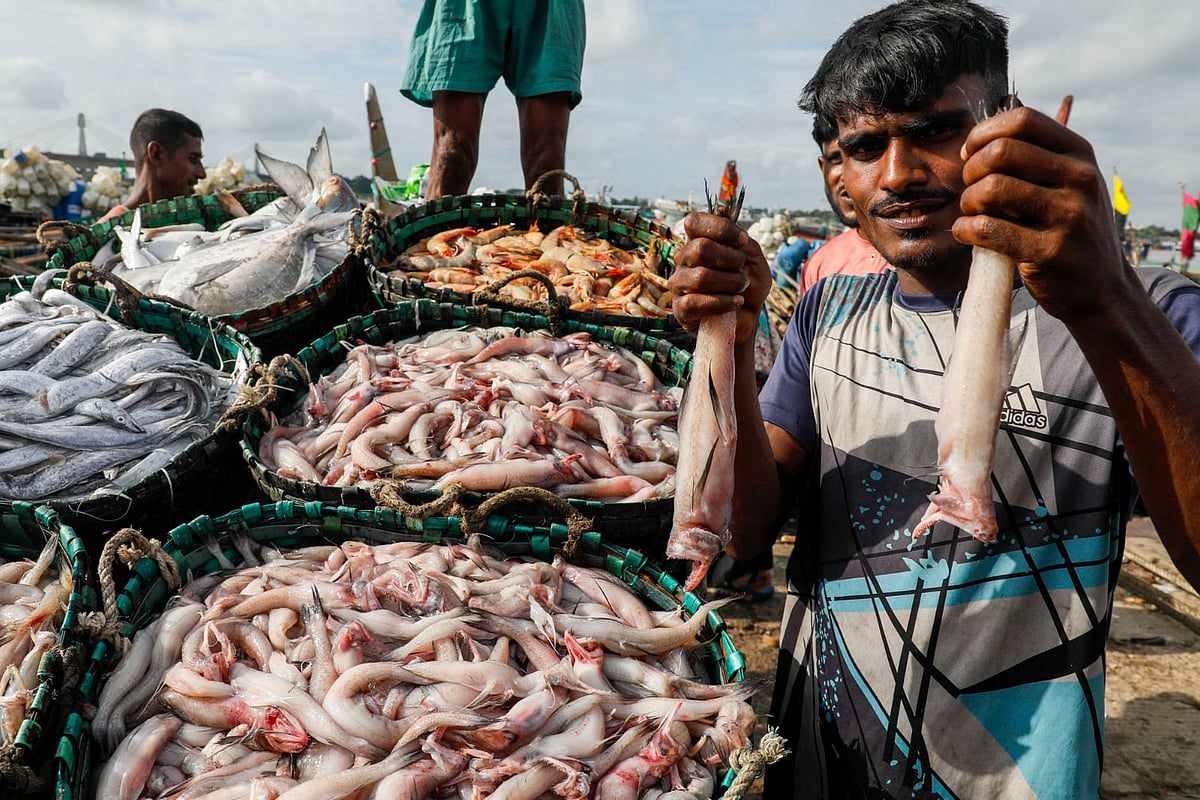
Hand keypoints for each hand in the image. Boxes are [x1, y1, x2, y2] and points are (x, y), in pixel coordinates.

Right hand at [669, 212, 771, 343]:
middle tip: (742, 271)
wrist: (748, 317)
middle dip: (730, 260)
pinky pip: (696, 302)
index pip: (694, 222)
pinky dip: (723, 303)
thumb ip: (743, 242)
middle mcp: (684, 260)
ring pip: (701, 277)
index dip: (720, 228)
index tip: (743, 241)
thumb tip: (733, 229)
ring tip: (741, 288)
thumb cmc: (748, 285)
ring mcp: (679, 284)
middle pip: (700, 248)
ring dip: (730, 283)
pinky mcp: (681, 308)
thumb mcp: (753, 259)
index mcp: (698, 242)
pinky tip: (735, 303)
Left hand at [955, 105, 1128, 322]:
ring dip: (967, 202)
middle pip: (999, 152)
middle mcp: (1080, 179)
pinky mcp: (1050, 252)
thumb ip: (1034, 159)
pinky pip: (987, 229)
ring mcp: (1069, 216)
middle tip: (971, 191)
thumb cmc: (1070, 230)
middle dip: (970, 170)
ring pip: (991, 189)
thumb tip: (976, 142)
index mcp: (1080, 154)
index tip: (970, 155)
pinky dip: (965, 229)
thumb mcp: (1069, 184)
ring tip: (972, 214)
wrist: (1102, 289)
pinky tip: (967, 233)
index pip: (1022, 120)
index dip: (984, 134)